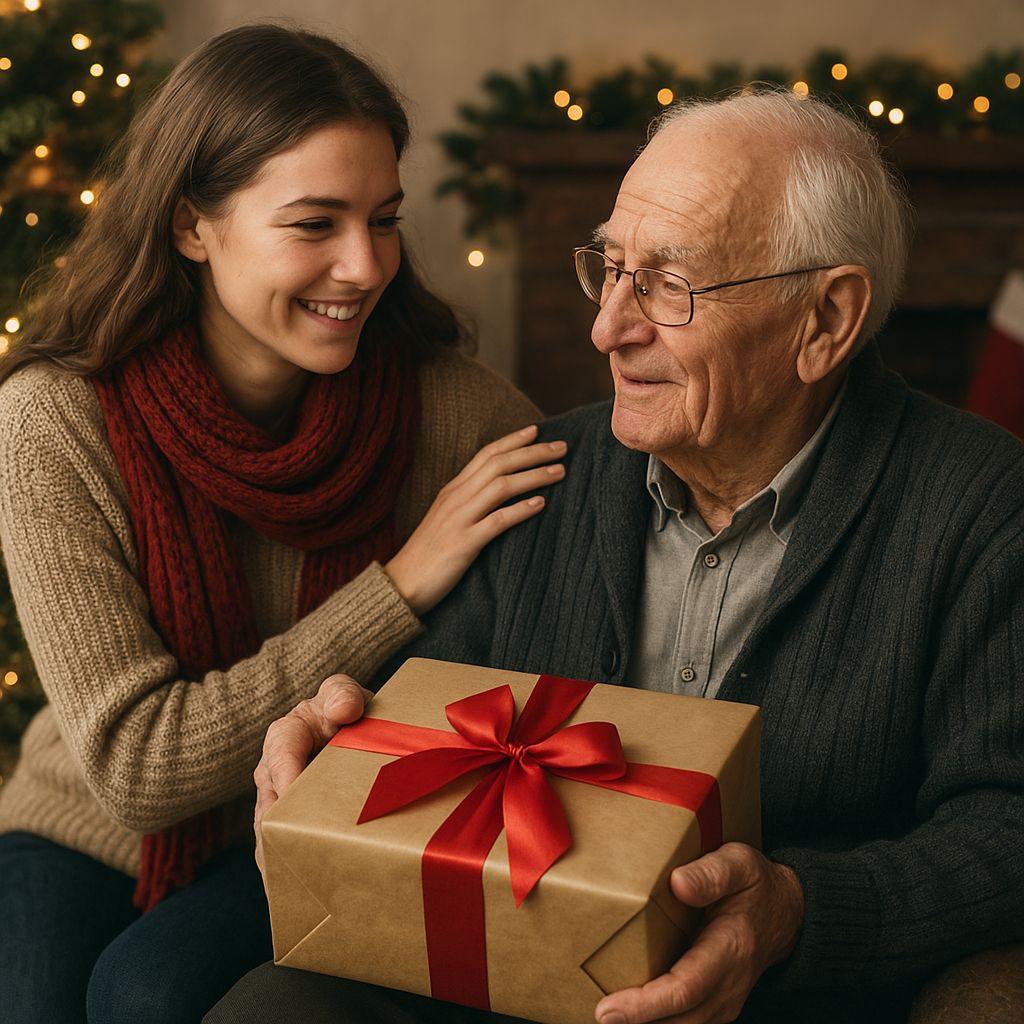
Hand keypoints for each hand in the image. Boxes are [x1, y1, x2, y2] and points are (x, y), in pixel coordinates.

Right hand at [253, 674, 371, 873]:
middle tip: (295, 861)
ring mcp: (281, 802)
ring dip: (283, 860)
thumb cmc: (345, 710)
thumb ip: (342, 693)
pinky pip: (283, 850)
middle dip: (279, 834)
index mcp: (286, 735)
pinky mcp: (291, 825)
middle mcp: (275, 772)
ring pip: (272, 836)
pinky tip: (301, 898)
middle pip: (270, 807)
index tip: (296, 802)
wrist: (354, 732)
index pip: (281, 755)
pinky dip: (291, 872)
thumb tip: (344, 709)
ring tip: (295, 889)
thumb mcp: (343, 693)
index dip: (288, 777)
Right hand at [384, 424, 565, 615]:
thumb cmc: (428, 555)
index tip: (537, 431)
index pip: (485, 455)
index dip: (512, 440)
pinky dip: (521, 510)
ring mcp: (459, 520)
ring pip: (501, 486)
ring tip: (560, 471)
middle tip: (563, 447)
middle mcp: (455, 499)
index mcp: (451, 490)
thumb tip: (498, 492)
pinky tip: (541, 504)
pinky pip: (497, 521)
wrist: (401, 585)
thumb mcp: (446, 519)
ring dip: (534, 476)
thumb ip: (468, 502)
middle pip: (498, 464)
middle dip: (533, 452)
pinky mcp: (463, 544)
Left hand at [594, 843, 803, 1023]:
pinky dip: (656, 1019)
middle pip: (680, 1018)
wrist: (786, 913)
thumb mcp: (739, 864)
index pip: (685, 988)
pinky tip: (629, 1012)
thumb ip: (711, 873)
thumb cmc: (756, 885)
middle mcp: (728, 985)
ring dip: (645, 1023)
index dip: (646, 1004)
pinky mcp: (714, 1004)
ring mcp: (723, 1000)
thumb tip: (678, 884)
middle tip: (597, 1015)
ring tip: (607, 1014)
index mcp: (730, 949)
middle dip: (637, 1022)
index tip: (609, 1009)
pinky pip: (684, 1021)